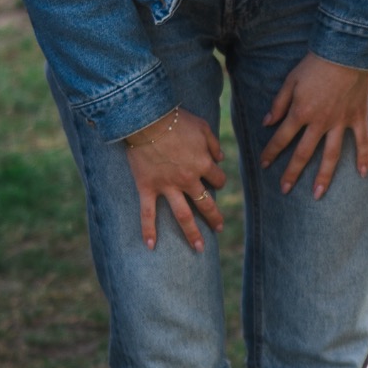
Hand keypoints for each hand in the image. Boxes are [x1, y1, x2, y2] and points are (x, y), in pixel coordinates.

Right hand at [124, 108, 225, 251]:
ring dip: (192, 233)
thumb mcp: (202, 126)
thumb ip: (213, 143)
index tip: (214, 179)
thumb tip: (221, 157)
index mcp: (203, 164)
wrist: (146, 119)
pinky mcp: (148, 188)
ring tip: (199, 247)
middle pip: (206, 203)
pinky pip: (148, 213)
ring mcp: (168, 186)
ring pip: (183, 215)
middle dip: (214, 217)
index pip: (218, 179)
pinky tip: (150, 246)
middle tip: (219, 228)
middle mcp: (188, 180)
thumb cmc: (176, 120)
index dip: (218, 179)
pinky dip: (148, 230)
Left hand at [260, 53, 367, 197]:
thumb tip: (267, 123)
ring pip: (331, 155)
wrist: (347, 52)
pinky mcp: (357, 118)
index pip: (281, 138)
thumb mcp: (290, 80)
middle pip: (303, 153)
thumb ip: (279, 103)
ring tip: (318, 194)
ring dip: (323, 176)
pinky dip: (364, 158)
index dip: (271, 152)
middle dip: (292, 173)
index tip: (264, 164)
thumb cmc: (315, 64)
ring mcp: (340, 123)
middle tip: (284, 190)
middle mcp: (319, 123)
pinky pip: (361, 142)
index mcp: (300, 112)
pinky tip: (363, 175)